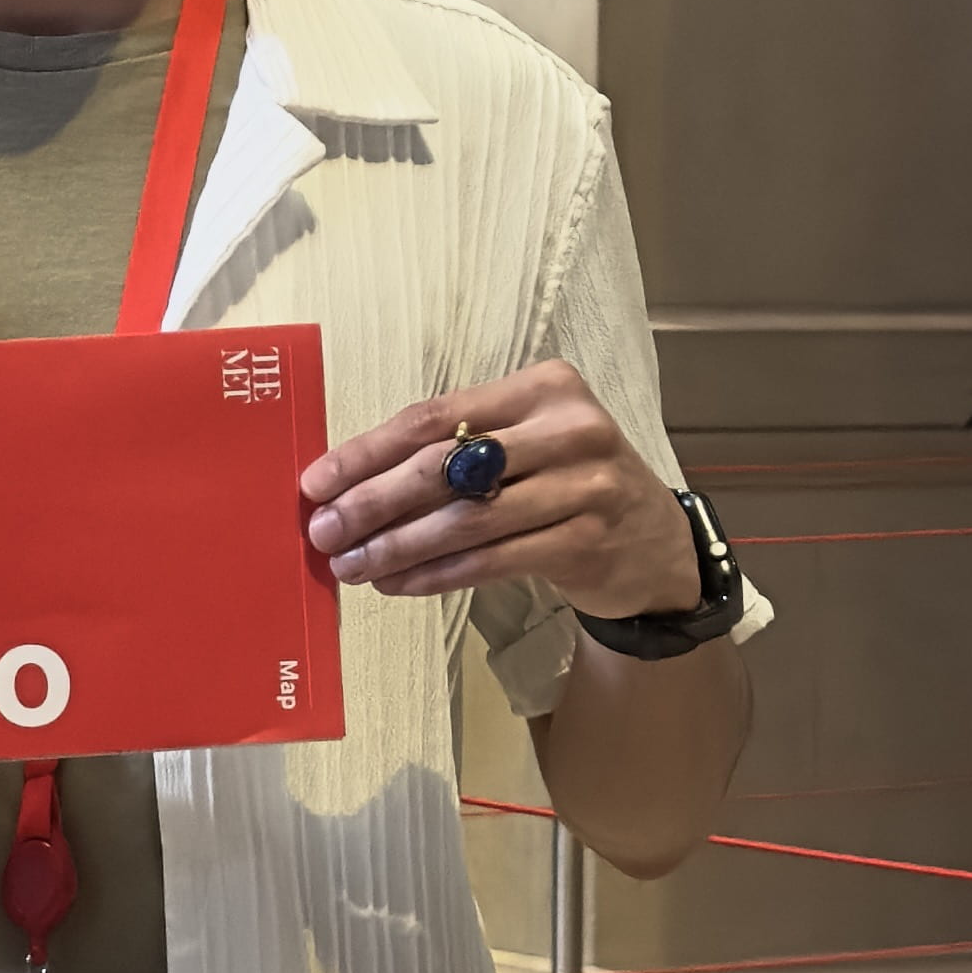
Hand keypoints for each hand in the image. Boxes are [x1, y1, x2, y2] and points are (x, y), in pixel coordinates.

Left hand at [303, 369, 695, 621]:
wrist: (655, 543)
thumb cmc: (568, 484)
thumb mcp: (525, 445)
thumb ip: (455, 451)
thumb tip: (349, 486)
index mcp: (542, 387)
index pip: (434, 416)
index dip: (367, 452)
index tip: (316, 483)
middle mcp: (568, 427)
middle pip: (445, 466)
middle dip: (373, 503)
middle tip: (325, 533)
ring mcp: (584, 483)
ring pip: (465, 519)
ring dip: (397, 548)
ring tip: (352, 566)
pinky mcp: (587, 539)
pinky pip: (491, 559)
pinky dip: (436, 574)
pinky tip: (399, 585)